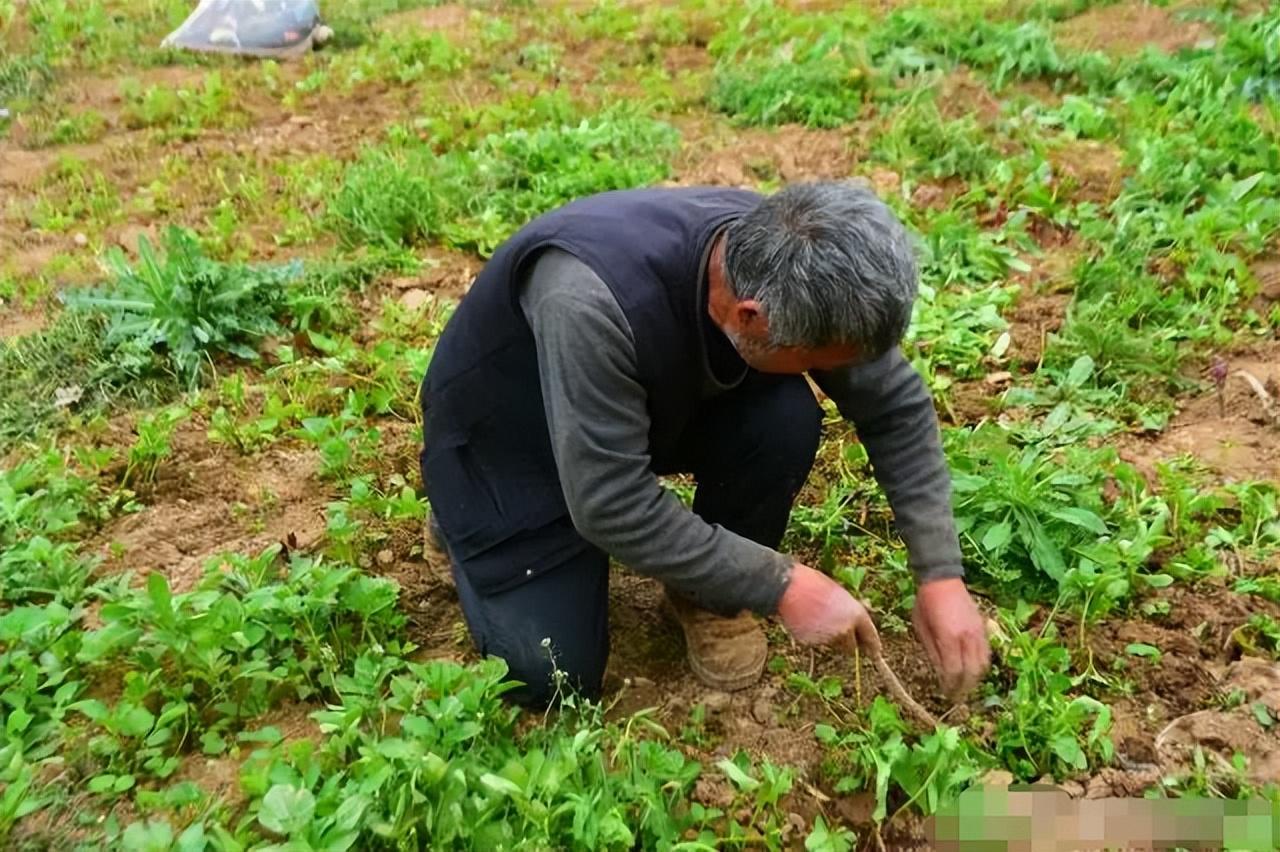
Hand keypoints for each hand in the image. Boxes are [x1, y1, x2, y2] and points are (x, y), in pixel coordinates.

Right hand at [778, 563, 877, 648]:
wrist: (787, 588)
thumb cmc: (813, 584)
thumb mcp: (838, 593)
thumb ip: (849, 611)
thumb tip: (855, 623)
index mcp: (856, 614)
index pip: (870, 636)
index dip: (873, 645)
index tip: (875, 652)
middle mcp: (845, 630)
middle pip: (850, 648)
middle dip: (846, 642)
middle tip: (838, 630)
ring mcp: (827, 639)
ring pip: (832, 645)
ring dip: (828, 637)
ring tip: (816, 616)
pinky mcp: (811, 643)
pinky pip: (816, 643)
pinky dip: (813, 636)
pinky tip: (806, 620)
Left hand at [912, 577, 989, 698]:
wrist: (942, 579)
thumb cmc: (926, 603)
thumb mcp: (921, 627)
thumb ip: (932, 652)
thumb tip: (940, 674)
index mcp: (948, 637)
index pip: (953, 671)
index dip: (950, 686)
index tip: (945, 694)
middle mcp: (967, 637)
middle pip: (971, 672)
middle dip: (964, 688)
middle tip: (955, 696)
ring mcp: (978, 632)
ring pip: (982, 665)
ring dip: (974, 679)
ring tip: (964, 687)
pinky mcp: (984, 628)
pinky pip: (987, 653)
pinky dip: (981, 666)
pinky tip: (972, 671)